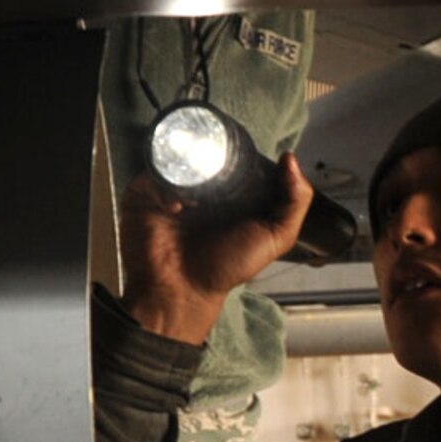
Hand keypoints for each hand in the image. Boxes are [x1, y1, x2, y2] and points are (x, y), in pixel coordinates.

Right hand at [119, 152, 313, 343]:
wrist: (181, 290)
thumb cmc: (225, 268)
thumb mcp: (275, 237)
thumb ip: (295, 202)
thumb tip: (291, 160)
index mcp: (234, 192)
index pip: (242, 159)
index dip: (249, 158)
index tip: (253, 165)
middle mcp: (205, 186)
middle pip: (211, 151)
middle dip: (220, 160)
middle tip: (225, 183)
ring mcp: (174, 185)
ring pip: (182, 156)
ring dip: (193, 171)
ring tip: (200, 198)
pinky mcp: (146, 191)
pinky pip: (155, 171)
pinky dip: (169, 185)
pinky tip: (179, 207)